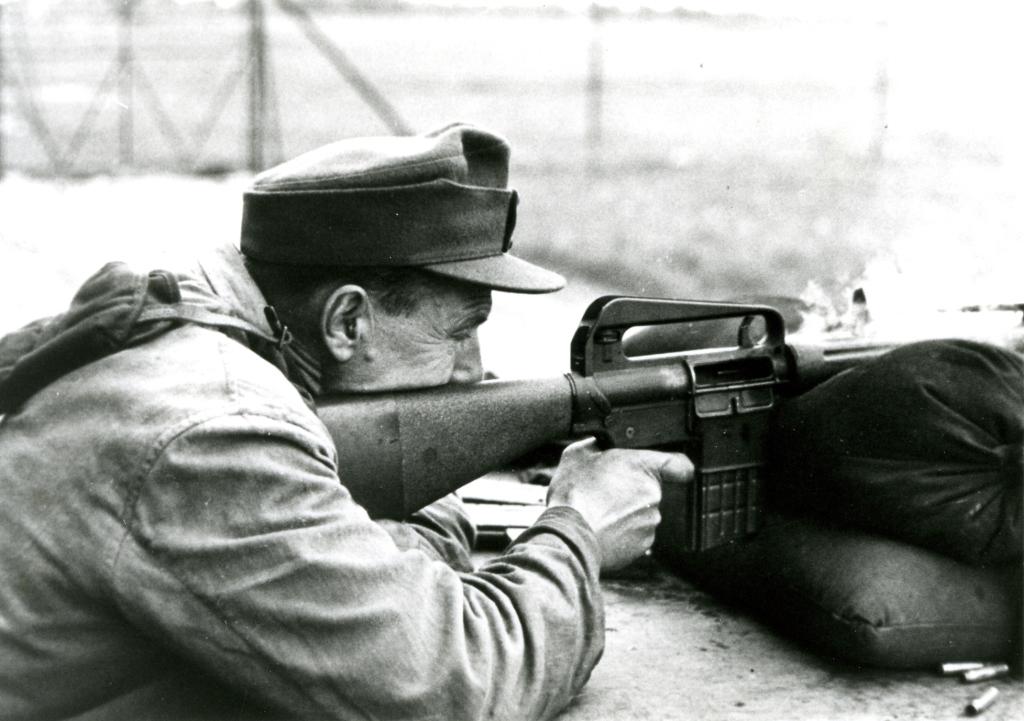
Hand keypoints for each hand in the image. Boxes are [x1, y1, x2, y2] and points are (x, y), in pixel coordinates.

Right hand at [545, 438, 693, 572]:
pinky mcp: (642, 546)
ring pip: (641, 514)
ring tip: (597, 514)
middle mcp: (653, 495)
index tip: (671, 471)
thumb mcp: (577, 454)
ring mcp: (650, 522)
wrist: (569, 534)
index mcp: (643, 467)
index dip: (676, 467)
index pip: (679, 465)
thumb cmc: (574, 494)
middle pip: (649, 490)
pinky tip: (600, 529)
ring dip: (624, 514)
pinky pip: (634, 536)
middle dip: (630, 492)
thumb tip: (596, 446)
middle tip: (604, 494)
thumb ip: (595, 446)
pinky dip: (621, 534)